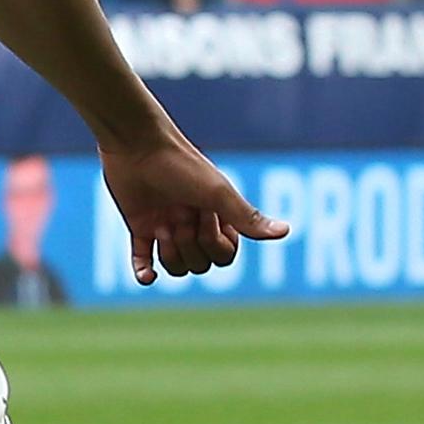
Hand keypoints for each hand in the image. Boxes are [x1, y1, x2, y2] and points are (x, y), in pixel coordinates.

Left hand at [101, 130, 290, 283]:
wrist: (137, 146)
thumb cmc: (181, 166)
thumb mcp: (218, 193)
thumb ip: (248, 217)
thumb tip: (287, 231)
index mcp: (216, 217)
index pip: (225, 256)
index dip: (215, 245)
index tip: (203, 216)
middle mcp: (193, 225)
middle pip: (201, 265)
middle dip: (191, 248)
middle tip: (178, 218)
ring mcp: (166, 228)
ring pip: (175, 267)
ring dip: (170, 255)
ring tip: (161, 228)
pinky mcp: (139, 228)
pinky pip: (143, 262)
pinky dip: (144, 272)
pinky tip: (148, 277)